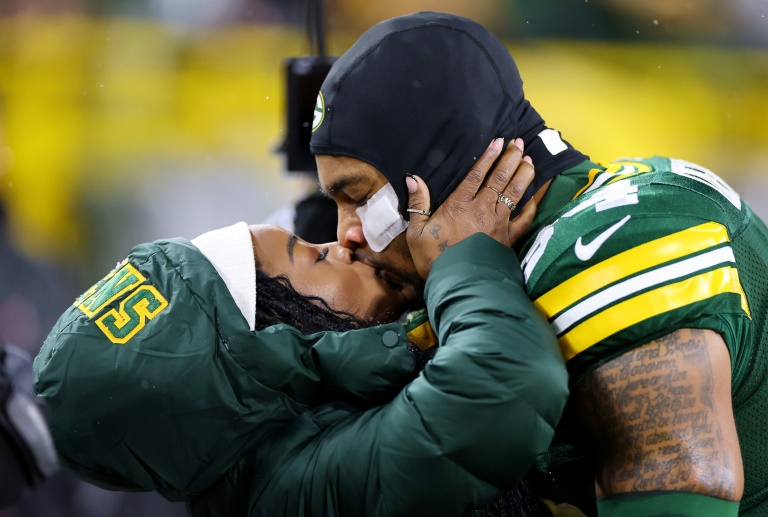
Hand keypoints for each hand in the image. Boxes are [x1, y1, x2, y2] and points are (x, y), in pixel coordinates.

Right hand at [406, 137, 535, 279]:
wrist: (456, 284)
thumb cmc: (433, 259)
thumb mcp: (416, 232)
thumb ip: (418, 203)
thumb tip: (413, 178)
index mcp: (459, 205)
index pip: (477, 175)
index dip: (488, 157)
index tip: (498, 141)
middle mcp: (482, 210)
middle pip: (500, 179)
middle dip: (511, 158)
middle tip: (519, 143)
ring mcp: (498, 224)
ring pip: (515, 194)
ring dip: (523, 175)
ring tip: (530, 161)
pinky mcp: (507, 239)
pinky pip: (524, 219)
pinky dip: (531, 206)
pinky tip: (535, 196)